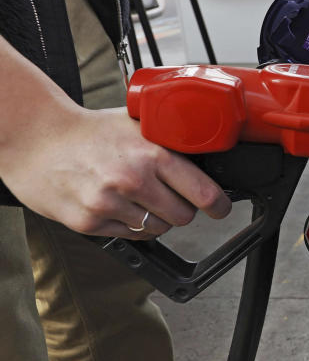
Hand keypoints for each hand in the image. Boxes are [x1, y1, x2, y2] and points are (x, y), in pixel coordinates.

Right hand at [0, 106, 230, 239]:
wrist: (36, 138)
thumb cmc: (89, 130)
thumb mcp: (138, 125)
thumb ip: (170, 144)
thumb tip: (207, 159)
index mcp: (152, 153)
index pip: (204, 193)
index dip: (219, 205)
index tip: (221, 208)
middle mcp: (133, 180)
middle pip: (184, 216)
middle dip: (182, 209)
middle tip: (170, 197)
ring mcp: (109, 203)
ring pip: (158, 229)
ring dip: (156, 218)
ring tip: (138, 197)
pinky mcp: (88, 222)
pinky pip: (130, 235)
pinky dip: (130, 225)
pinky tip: (118, 205)